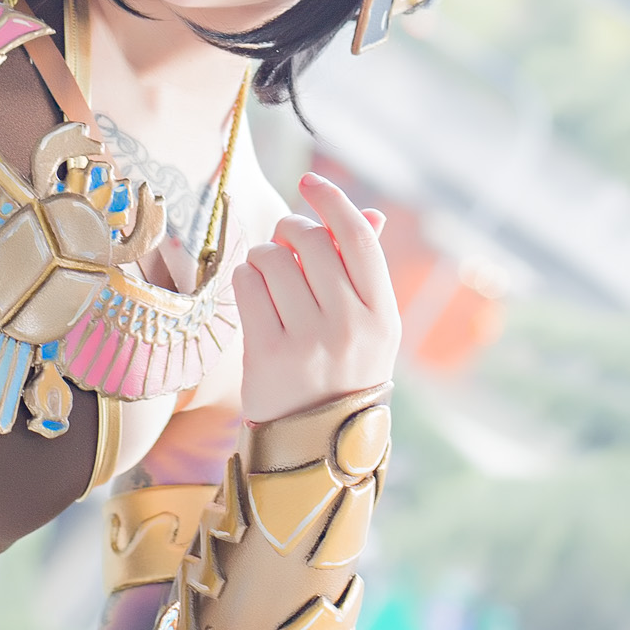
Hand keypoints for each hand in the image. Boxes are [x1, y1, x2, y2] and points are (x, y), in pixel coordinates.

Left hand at [234, 171, 400, 423]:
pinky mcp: (270, 353)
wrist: (313, 449)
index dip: (332, 200)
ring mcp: (311, 340)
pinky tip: (255, 295)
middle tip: (284, 242)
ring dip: (264, 257)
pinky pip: (248, 283)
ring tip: (269, 278)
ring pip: (274, 258)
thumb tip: (369, 213)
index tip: (310, 180)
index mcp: (383, 314)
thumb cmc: (341, 374)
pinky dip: (246, 278)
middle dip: (291, 230)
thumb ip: (365, 271)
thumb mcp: (369, 328)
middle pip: (313, 241)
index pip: (359, 237)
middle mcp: (351, 324)